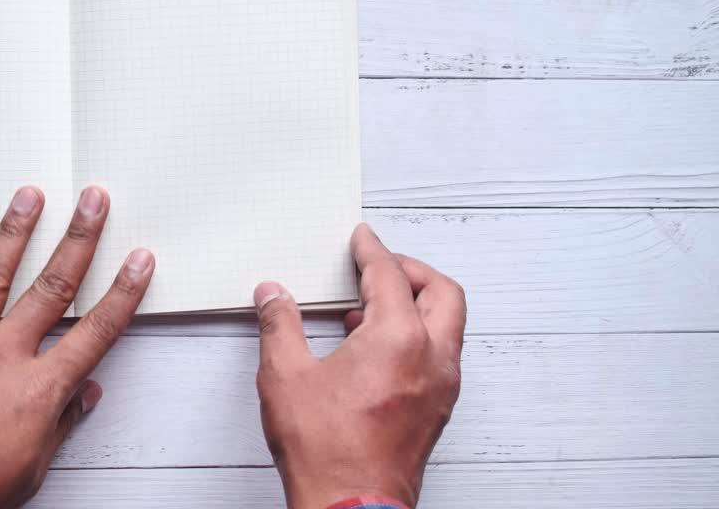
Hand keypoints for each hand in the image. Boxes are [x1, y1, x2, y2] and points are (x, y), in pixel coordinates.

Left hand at [0, 185, 154, 508]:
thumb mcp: (31, 469)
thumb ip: (60, 423)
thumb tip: (86, 393)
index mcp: (39, 391)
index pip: (95, 331)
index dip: (123, 293)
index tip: (139, 261)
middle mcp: (3, 357)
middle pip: (52, 287)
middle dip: (78, 238)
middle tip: (93, 200)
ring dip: (16, 233)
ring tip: (31, 196)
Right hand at [254, 224, 465, 508]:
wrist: (350, 505)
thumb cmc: (327, 450)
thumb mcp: (285, 376)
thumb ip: (280, 325)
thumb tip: (273, 295)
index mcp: (399, 339)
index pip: (389, 275)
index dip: (371, 250)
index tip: (362, 238)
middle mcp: (432, 357)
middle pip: (441, 291)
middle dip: (410, 270)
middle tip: (378, 265)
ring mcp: (441, 386)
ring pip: (447, 324)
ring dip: (415, 304)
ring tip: (368, 308)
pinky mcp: (438, 409)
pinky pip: (440, 353)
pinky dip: (417, 335)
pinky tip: (376, 349)